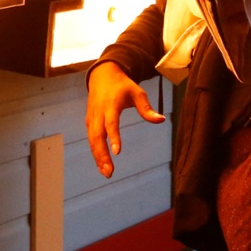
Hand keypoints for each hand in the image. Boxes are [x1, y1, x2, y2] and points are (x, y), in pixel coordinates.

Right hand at [85, 62, 163, 176]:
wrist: (102, 76)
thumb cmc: (123, 86)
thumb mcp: (137, 93)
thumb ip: (147, 108)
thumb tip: (161, 120)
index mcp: (110, 105)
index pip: (111, 123)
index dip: (113, 137)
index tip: (117, 152)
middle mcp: (98, 113)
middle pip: (97, 136)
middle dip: (102, 155)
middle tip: (110, 171)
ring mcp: (92, 118)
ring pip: (92, 141)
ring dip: (98, 158)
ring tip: (107, 173)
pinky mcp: (89, 123)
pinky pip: (91, 140)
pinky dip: (95, 153)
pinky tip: (102, 166)